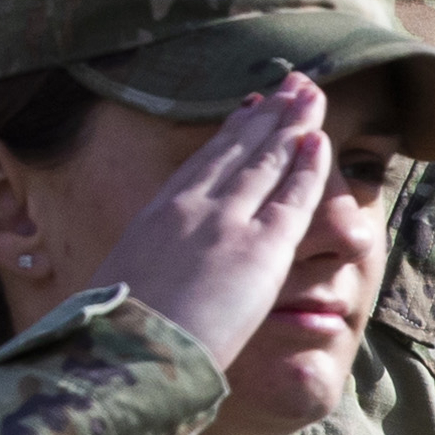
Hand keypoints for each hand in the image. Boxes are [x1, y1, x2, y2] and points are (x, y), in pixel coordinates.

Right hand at [89, 80, 332, 367]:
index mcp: (157, 212)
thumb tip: (148, 278)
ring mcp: (226, 224)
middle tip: (294, 83)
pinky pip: (291, 200)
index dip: (233, 131)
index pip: (205, 161)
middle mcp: (191, 207)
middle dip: (270, 114)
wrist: (125, 351)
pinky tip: (318, 143)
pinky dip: (306, 168)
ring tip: (312, 95)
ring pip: (267, 162)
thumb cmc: (116, 331)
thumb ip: (148, 266)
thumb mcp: (124, 280)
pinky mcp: (259, 251)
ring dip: (292, 125)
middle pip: (239, 149)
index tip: (251, 106)